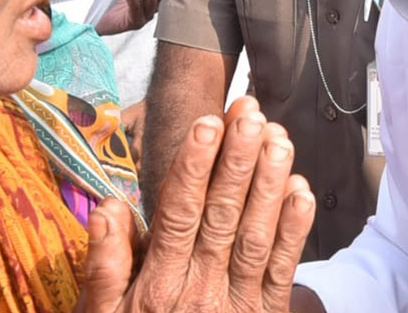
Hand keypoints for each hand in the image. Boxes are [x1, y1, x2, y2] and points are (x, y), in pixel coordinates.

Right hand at [80, 96, 315, 312]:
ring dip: (271, 185)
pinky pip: (281, 272)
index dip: (196, 166)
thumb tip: (108, 208)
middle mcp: (200, 288)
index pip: (180, 212)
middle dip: (239, 160)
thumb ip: (105, 267)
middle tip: (252, 114)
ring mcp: (236, 304)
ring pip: (256, 236)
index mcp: (159, 282)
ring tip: (280, 139)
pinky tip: (303, 194)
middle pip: (222, 214)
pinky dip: (295, 233)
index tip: (209, 123)